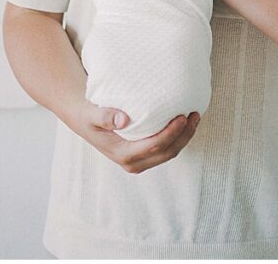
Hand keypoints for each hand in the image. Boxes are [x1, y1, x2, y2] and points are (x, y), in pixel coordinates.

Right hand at [70, 100, 200, 173]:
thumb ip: (104, 116)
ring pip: (169, 153)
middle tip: (194, 115)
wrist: (83, 121)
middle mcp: (133, 163)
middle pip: (167, 152)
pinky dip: (177, 138)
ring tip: (194, 118)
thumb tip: (123, 120)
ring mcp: (139, 161)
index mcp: (123, 154)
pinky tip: (183, 123)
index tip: (182, 116)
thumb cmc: (88, 115)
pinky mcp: (143, 156)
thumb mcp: (91, 114)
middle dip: (184, 136)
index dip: (172, 133)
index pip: (155, 146)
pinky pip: (165, 150)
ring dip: (184, 138)